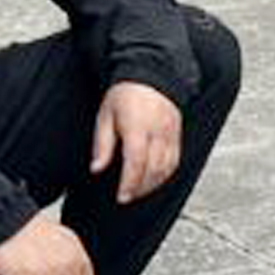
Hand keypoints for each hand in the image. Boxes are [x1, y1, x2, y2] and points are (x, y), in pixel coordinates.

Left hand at [90, 80, 185, 204]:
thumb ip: (102, 144)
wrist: (152, 77)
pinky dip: (165, 175)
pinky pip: (175, 161)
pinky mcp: (177, 135)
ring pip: (166, 168)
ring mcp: (171, 134)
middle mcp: (158, 131)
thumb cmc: (124, 96)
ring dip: (153, 184)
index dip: (129, 182)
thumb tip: (97, 168)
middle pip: (153, 168)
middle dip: (140, 187)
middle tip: (127, 197)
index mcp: (137, 126)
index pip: (136, 161)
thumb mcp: (105, 116)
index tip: (121, 196)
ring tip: (138, 191)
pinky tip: (153, 180)